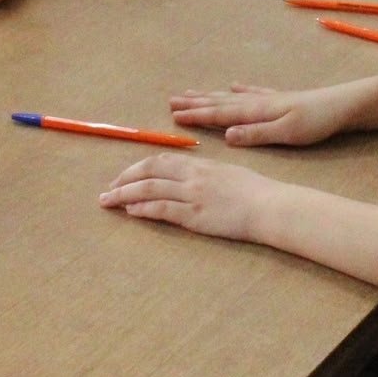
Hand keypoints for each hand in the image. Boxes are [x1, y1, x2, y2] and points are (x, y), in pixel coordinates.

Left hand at [99, 153, 287, 243]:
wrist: (269, 206)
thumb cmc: (256, 192)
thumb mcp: (228, 173)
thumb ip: (206, 174)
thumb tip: (189, 176)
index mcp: (200, 164)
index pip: (161, 161)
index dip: (138, 167)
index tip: (125, 176)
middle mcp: (192, 176)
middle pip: (149, 172)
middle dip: (124, 180)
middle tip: (108, 189)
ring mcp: (192, 195)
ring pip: (149, 190)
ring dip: (125, 195)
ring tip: (108, 201)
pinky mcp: (194, 215)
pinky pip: (162, 209)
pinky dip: (143, 209)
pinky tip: (130, 212)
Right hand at [169, 82, 353, 146]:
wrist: (344, 105)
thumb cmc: (317, 122)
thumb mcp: (287, 133)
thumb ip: (257, 134)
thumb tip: (228, 136)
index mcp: (257, 112)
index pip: (220, 115)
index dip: (196, 115)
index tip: (174, 115)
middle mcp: (258, 102)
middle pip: (220, 102)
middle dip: (195, 102)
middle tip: (172, 100)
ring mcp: (269, 98)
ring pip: (231, 97)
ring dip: (210, 95)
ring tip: (192, 92)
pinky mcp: (281, 99)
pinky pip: (252, 92)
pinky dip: (240, 90)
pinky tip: (234, 85)